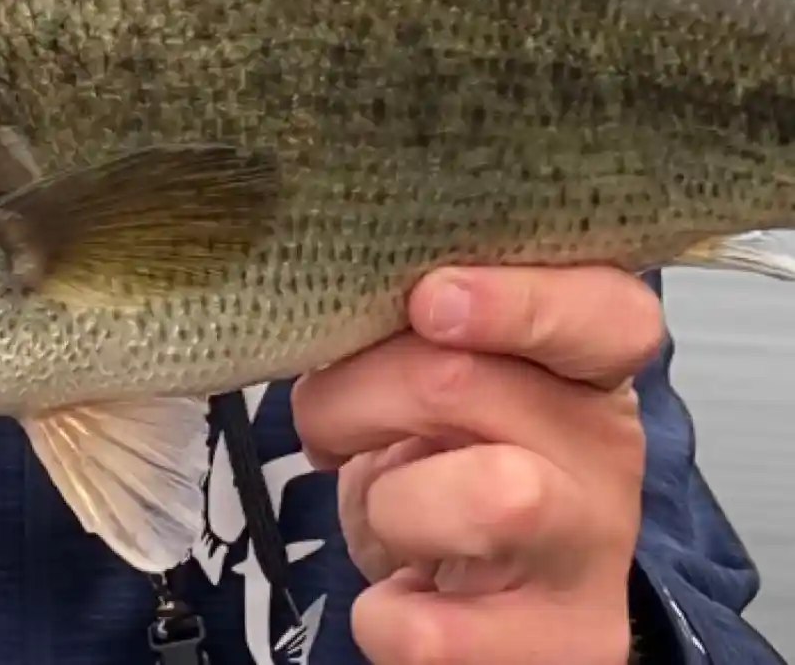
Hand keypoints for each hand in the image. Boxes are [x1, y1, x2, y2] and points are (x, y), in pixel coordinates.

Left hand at [290, 266, 663, 664]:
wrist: (498, 600)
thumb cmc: (452, 454)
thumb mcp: (444, 371)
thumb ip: (413, 329)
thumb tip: (331, 306)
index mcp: (581, 358)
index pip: (606, 311)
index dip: (516, 300)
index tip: (429, 302)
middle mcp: (604, 445)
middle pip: (465, 380)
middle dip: (353, 395)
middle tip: (324, 419)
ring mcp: (593, 550)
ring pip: (488, 499)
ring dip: (387, 503)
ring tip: (382, 511)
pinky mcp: (569, 646)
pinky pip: (434, 634)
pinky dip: (383, 617)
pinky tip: (399, 600)